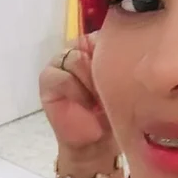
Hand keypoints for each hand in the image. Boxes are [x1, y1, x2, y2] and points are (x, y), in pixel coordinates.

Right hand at [40, 36, 115, 156]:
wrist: (96, 142)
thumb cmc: (113, 112)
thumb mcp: (124, 85)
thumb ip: (120, 63)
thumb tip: (130, 48)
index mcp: (97, 45)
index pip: (105, 35)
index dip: (116, 52)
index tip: (124, 74)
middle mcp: (78, 49)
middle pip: (90, 46)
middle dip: (102, 70)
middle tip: (112, 92)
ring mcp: (60, 62)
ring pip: (76, 59)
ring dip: (90, 82)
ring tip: (99, 101)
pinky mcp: (48, 78)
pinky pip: (63, 77)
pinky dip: (77, 91)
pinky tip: (86, 104)